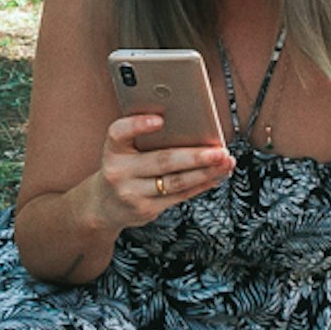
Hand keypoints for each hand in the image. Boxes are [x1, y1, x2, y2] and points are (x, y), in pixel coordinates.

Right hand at [88, 110, 233, 233]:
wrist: (104, 205)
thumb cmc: (122, 168)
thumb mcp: (123, 151)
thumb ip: (145, 138)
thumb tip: (190, 126)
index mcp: (113, 150)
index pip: (119, 133)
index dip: (138, 125)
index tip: (159, 120)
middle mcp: (119, 172)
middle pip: (162, 161)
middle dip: (195, 156)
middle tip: (219, 150)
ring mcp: (132, 194)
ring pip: (176, 182)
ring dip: (206, 172)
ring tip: (225, 161)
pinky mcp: (146, 209)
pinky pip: (180, 195)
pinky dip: (202, 184)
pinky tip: (217, 175)